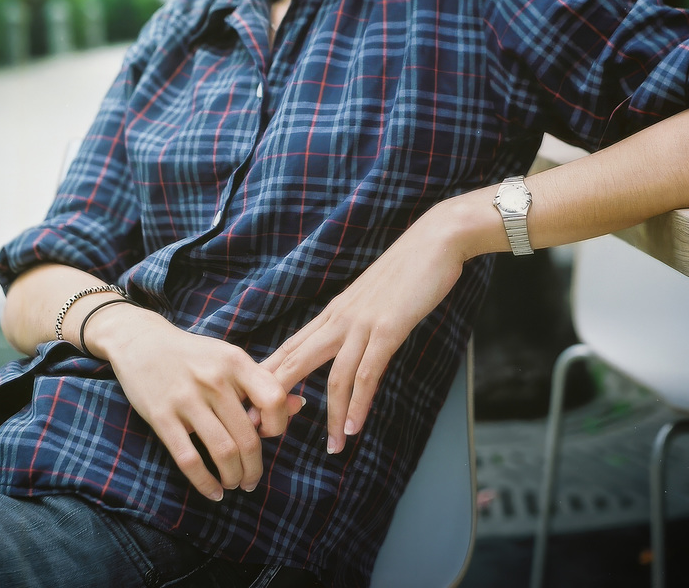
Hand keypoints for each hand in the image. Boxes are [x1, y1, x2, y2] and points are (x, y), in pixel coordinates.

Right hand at [94, 305, 302, 500]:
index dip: (279, 425)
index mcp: (235, 361)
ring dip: (233, 477)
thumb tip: (298, 406)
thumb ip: (261, 383)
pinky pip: (189, 459)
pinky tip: (213, 491)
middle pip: (248, 436)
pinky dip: (205, 483)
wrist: (141, 341)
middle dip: (254, 467)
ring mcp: (187, 398)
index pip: (273, 398)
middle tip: (251, 479)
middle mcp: (214, 379)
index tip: (269, 437)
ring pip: (223, 451)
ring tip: (233, 484)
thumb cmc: (193, 354)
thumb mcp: (228, 358)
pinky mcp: (162, 416)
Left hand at [262, 215, 466, 454]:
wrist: (435, 241)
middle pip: (296, 360)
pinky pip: (367, 372)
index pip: (292, 347)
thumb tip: (350, 344)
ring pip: (334, 376)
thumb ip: (358, 322)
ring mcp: (362, 324)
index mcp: (334, 312)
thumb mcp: (372, 299)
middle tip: (261, 429)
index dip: (270, 376)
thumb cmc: (407, 270)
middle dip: (276, 396)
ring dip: (331, 415)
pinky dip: (359, 403)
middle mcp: (340, 319)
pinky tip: (355, 427)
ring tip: (331, 447)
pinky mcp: (388, 329)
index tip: (253, 402)